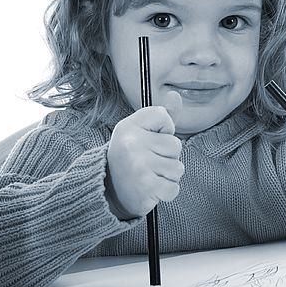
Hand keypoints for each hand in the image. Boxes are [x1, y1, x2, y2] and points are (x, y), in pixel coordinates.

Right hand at [105, 91, 183, 218]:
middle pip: (176, 145)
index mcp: (129, 127)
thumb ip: (162, 116)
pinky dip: (166, 192)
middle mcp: (132, 143)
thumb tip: (176, 94)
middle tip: (147, 163)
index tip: (149, 139)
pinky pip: (174, 187)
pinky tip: (150, 189)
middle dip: (167, 157)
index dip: (163, 130)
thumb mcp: (141, 133)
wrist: (108, 192)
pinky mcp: (147, 186)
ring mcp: (139, 165)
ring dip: (167, 176)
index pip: (163, 116)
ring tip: (148, 176)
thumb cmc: (131, 158)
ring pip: (178, 168)